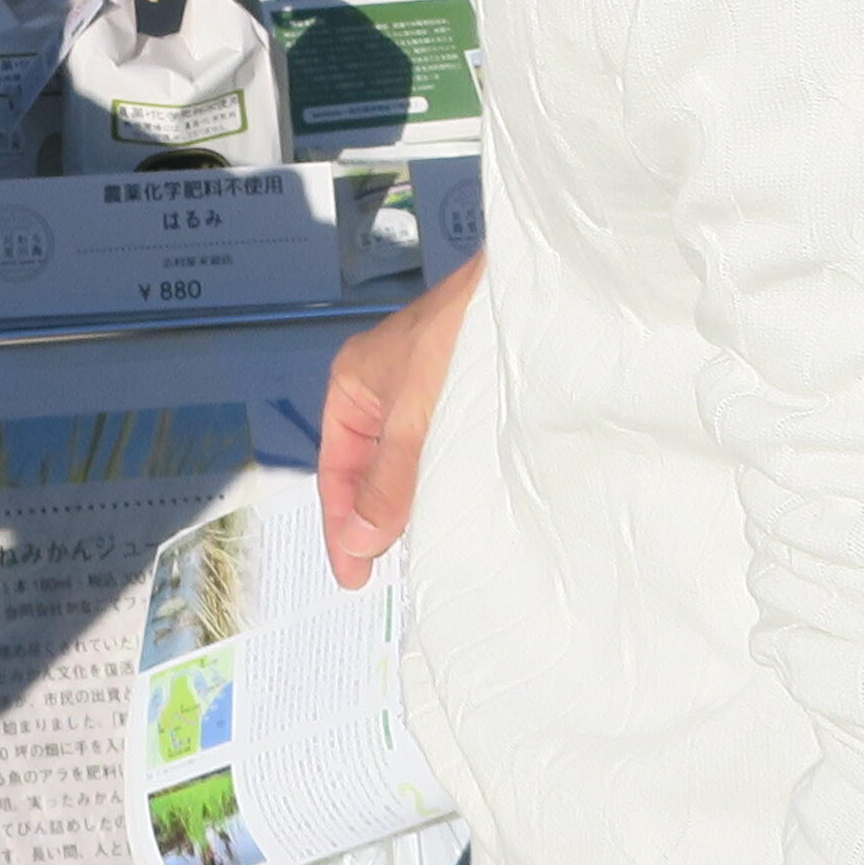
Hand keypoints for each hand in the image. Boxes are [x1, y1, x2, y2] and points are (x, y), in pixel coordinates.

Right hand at [315, 253, 484, 586]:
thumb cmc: (463, 326)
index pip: (335, 471)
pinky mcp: (460, 398)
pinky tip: (457, 507)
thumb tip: (358, 540)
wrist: (528, 288)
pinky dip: (440, 483)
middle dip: (371, 520)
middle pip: (366, 472)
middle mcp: (383, 391)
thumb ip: (389, 480)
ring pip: (404, 464)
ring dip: (409, 503)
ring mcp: (422, 394)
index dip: (340, 526)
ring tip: (420, 549)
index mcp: (354, 385)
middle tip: (385, 573)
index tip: (354, 576)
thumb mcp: (416, 413)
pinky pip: (437, 453)